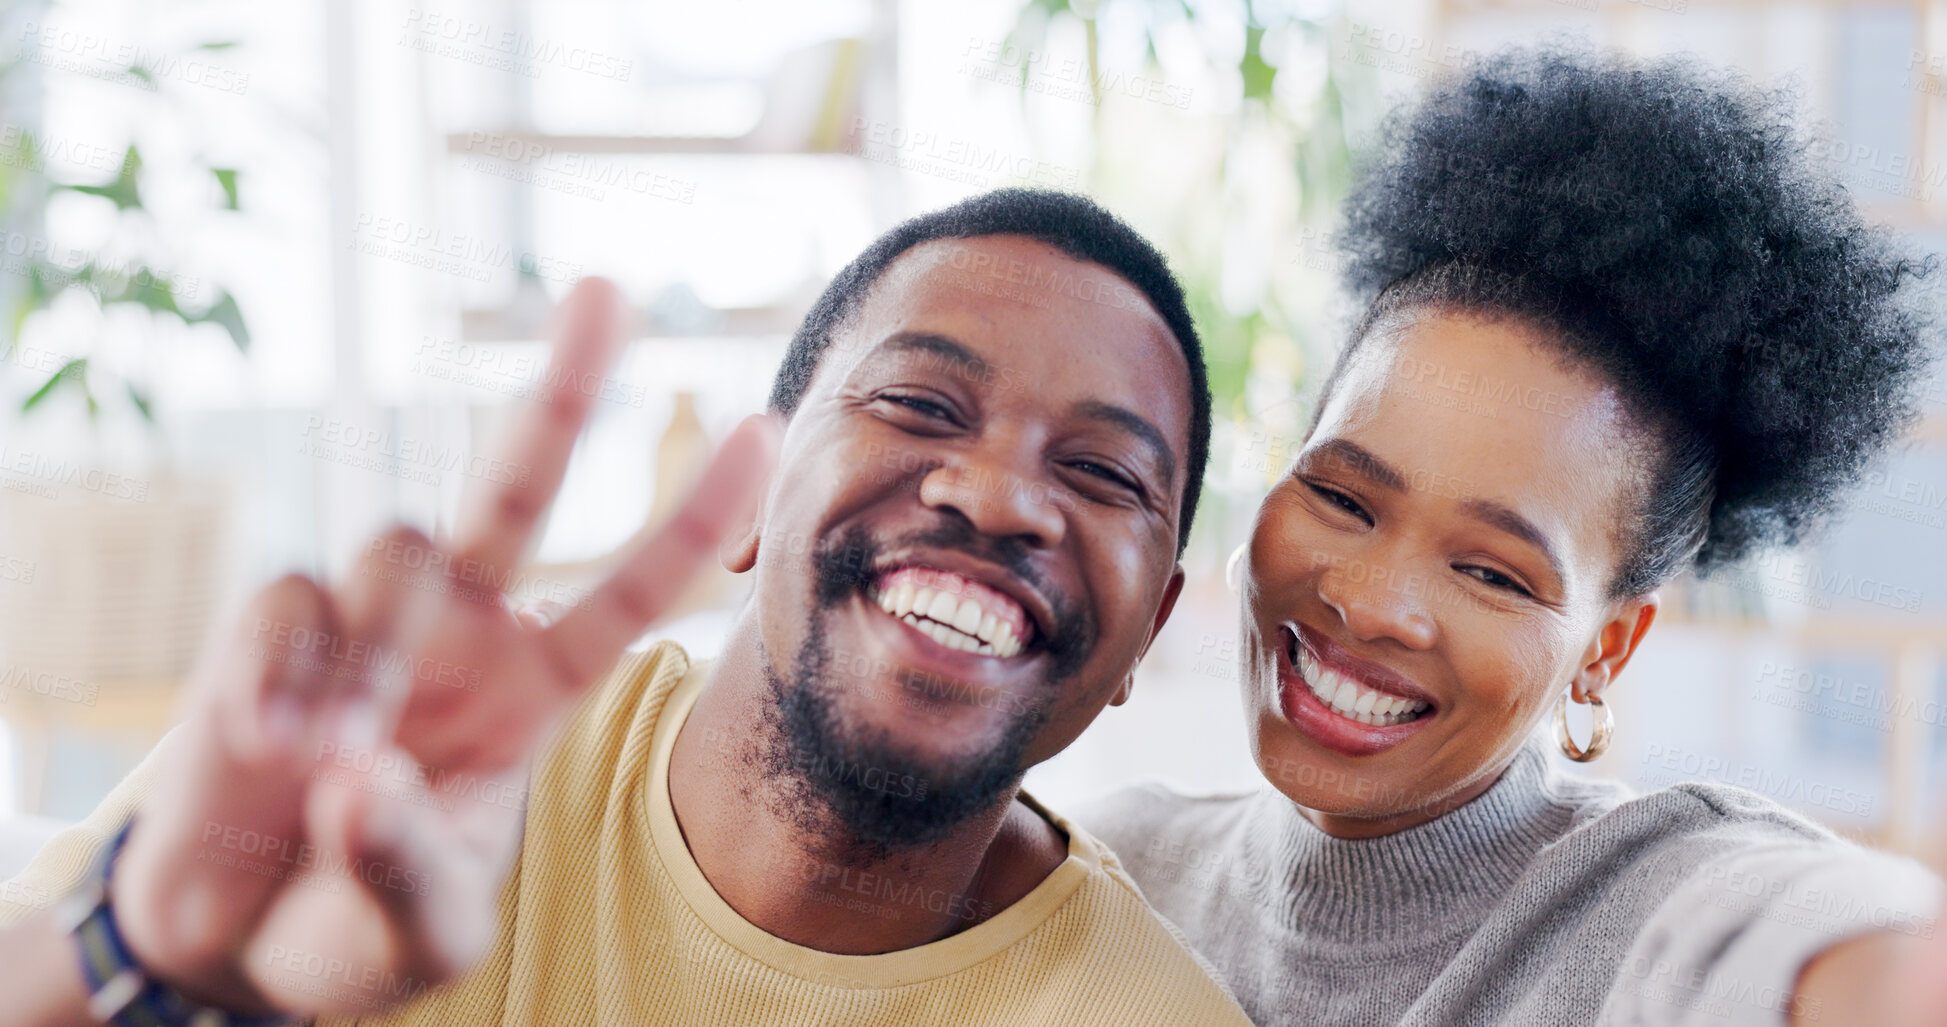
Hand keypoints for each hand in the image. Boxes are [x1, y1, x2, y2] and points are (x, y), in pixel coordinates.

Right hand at [105, 278, 776, 1016]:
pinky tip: (273, 743)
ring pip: (398, 547)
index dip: (696, 519)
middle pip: (521, 483)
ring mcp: (369, 620)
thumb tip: (362, 776)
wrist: (230, 936)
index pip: (630, 591)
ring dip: (370, 652)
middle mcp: (462, 631)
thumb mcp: (416, 935)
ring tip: (326, 758)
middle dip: (564, 389)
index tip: (764, 432)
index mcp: (534, 689)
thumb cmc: (351, 921)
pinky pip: (288, 601)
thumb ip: (408, 867)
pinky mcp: (271, 626)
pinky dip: (282, 669)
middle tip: (608, 291)